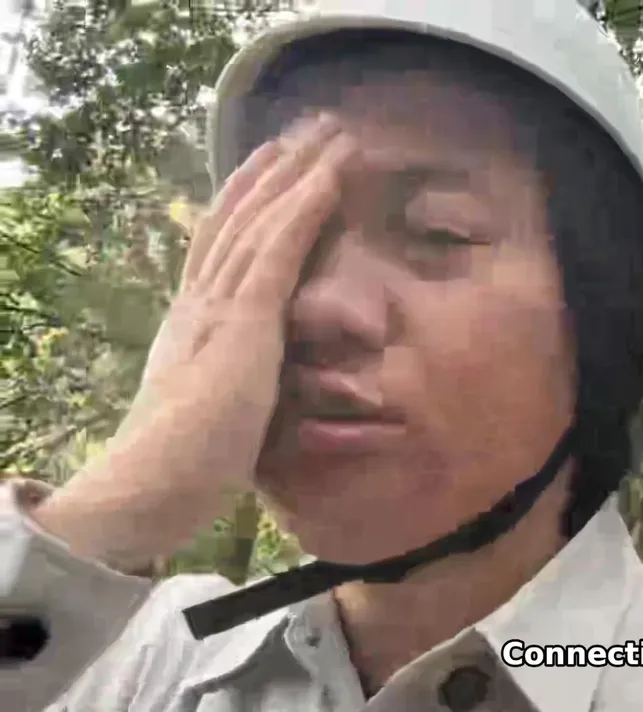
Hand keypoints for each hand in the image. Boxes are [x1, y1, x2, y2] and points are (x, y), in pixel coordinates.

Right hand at [32, 115, 354, 568]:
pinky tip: (329, 176)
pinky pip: (279, 250)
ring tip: (328, 134)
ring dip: (298, 172)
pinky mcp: (242, 322)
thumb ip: (234, 386)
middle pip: (239, 217)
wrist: (150, 489)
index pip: (219, 245)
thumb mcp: (214, 412)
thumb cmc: (184, 468)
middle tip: (306, 128)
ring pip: (262, 220)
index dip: (246, 201)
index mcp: (192, 322)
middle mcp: (199, 301)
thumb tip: (252, 389)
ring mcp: (218, 307)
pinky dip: (305, 208)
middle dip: (274, 169)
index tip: (270, 166)